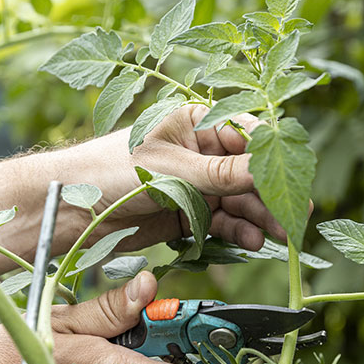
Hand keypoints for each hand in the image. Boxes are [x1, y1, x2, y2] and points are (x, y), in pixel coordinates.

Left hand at [75, 105, 286, 251]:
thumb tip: (269, 168)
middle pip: (247, 173)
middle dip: (269, 194)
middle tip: (293, 217)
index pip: (246, 134)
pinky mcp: (186, 213)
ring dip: (257, 217)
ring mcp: (194, 184)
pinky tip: (251, 241)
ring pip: (238, 200)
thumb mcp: (173, 170)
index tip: (293, 178)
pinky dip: (236, 231)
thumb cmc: (111, 171)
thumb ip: (222, 173)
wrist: (70, 209)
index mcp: (195, 122)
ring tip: (274, 236)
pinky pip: (221, 222)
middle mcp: (199, 151)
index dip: (272, 156)